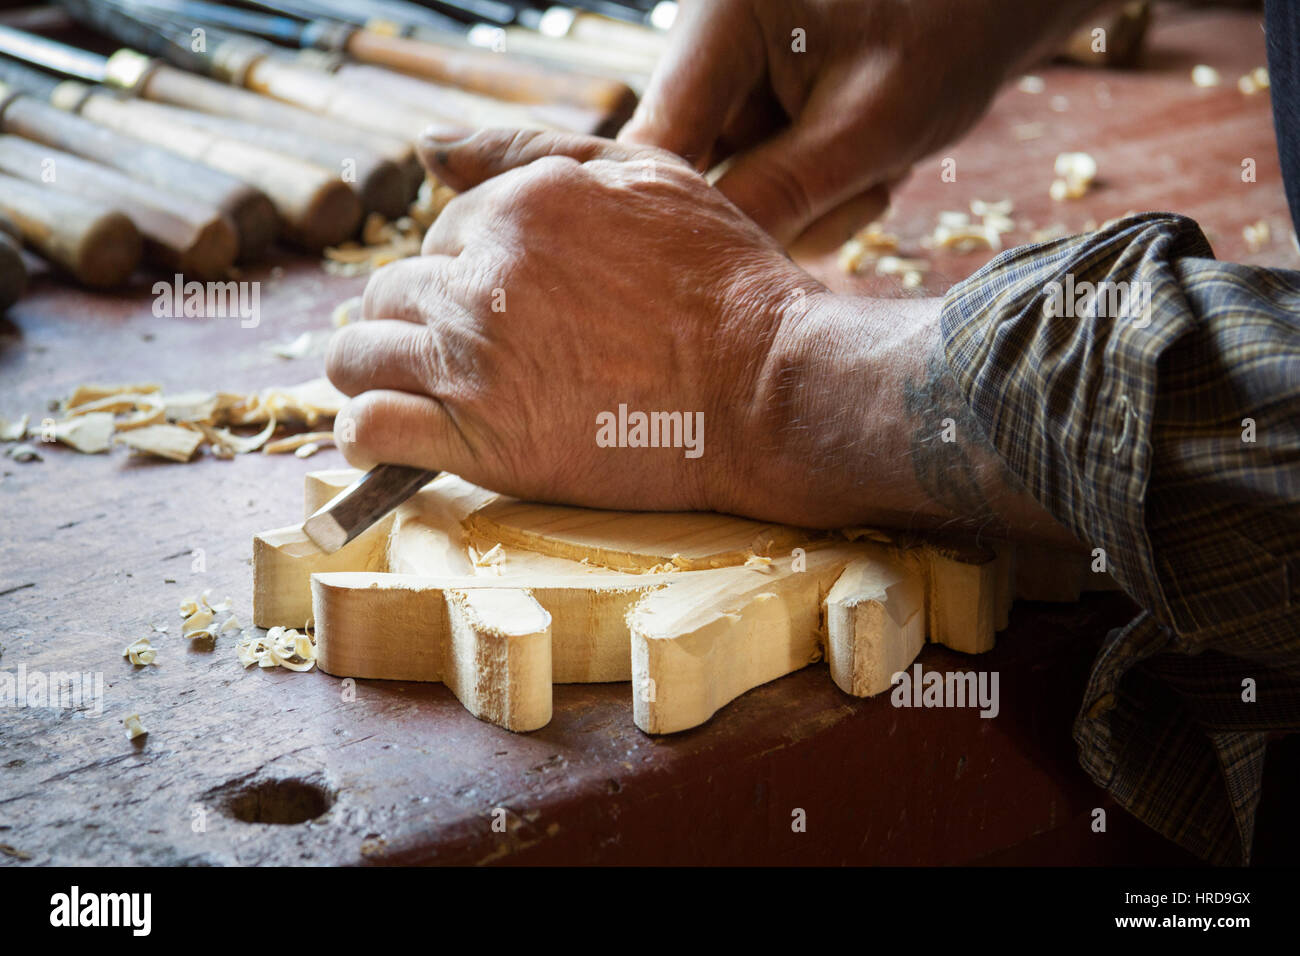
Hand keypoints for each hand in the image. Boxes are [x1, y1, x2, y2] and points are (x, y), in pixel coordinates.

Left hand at [327, 129, 821, 516]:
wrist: (766, 389)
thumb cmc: (723, 286)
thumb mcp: (646, 176)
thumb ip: (527, 151)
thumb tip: (429, 147)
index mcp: (517, 209)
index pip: (438, 235)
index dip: (465, 272)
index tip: (504, 309)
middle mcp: (482, 279)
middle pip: (391, 293)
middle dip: (418, 319)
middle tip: (468, 352)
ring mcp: (475, 361)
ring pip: (358, 356)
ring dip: (378, 371)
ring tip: (420, 390)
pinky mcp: (480, 440)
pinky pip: (371, 429)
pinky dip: (369, 434)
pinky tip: (394, 436)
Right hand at [619, 0, 1102, 249]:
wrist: (990, 11)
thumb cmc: (947, 36)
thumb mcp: (872, 123)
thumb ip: (782, 191)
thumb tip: (704, 266)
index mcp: (719, 22)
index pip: (654, 142)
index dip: (672, 217)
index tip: (709, 279)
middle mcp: (707, 54)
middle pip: (689, 176)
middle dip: (766, 210)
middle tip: (851, 195)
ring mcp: (730, 93)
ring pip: (731, 196)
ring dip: (804, 209)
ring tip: (874, 170)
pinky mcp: (756, 125)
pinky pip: (762, 194)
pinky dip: (816, 199)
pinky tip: (865, 168)